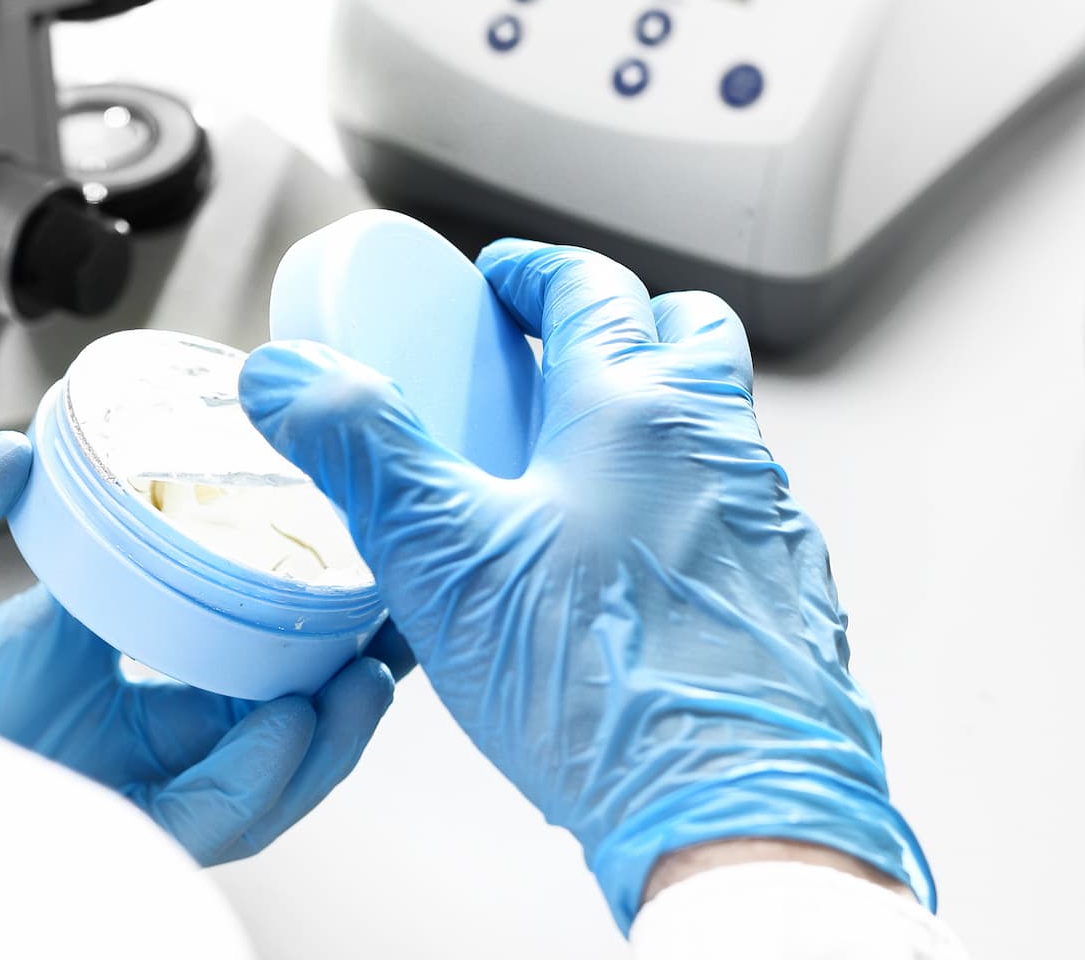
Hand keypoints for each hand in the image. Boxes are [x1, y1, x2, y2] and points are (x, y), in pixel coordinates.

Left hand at [0, 432, 397, 864]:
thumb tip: (11, 448)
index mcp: (66, 661)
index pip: (192, 615)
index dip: (261, 583)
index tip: (312, 531)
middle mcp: (103, 731)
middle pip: (249, 701)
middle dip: (327, 664)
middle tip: (383, 611)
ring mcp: (108, 793)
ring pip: (250, 770)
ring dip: (319, 727)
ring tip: (364, 672)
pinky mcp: (101, 844)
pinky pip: (204, 821)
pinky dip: (257, 778)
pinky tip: (288, 725)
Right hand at [235, 240, 932, 929]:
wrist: (729, 809)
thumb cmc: (602, 689)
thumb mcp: (441, 557)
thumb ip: (363, 452)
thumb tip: (294, 376)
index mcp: (635, 413)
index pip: (592, 291)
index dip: (538, 274)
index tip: (506, 281)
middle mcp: (718, 451)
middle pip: (688, 334)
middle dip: (625, 320)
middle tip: (562, 347)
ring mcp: (767, 526)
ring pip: (722, 430)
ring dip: (663, 419)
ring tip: (590, 467)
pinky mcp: (790, 601)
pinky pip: (742, 522)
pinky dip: (692, 513)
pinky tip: (640, 573)